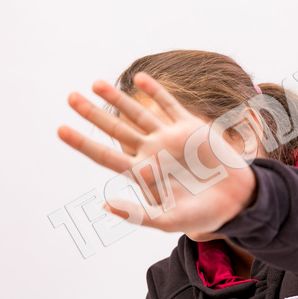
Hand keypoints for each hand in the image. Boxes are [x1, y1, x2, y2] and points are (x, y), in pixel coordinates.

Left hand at [57, 72, 256, 237]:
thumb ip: (137, 214)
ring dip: (117, 98)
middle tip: (70, 97)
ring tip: (95, 82)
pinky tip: (139, 78)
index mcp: (142, 173)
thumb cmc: (202, 214)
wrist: (236, 200)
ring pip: (137, 113)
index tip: (60, 129)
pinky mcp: (189, 127)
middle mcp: (151, 152)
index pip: (105, 155)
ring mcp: (169, 138)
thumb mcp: (168, 220)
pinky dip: (155, 91)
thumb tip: (104, 205)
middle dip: (92, 114)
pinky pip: (169, 105)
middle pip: (115, 129)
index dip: (82, 142)